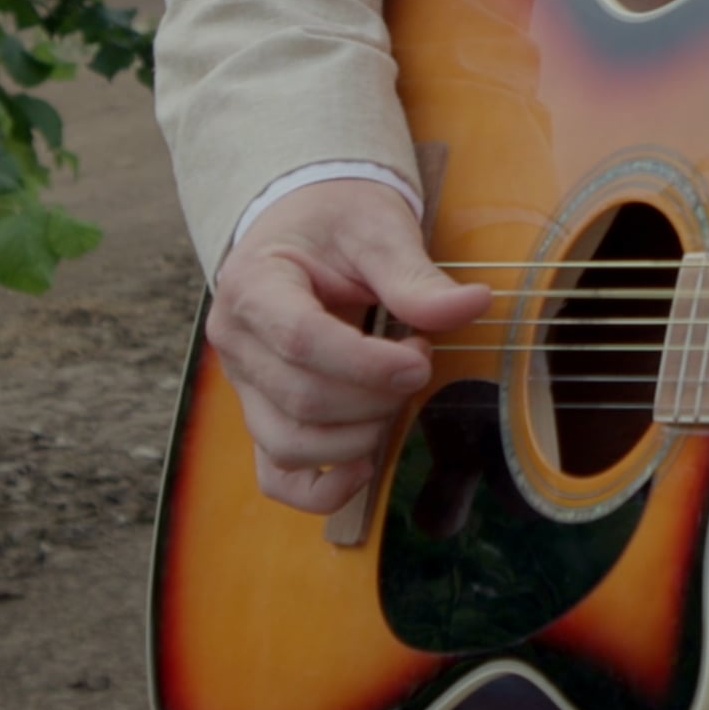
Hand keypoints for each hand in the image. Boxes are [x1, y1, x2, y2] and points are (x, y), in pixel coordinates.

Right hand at [205, 179, 491, 514]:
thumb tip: (473, 306)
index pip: (301, 341)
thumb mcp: (379, 230)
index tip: (421, 359)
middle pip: (301, 399)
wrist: (305, 221)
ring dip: (359, 436)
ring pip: (289, 444)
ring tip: (396, 394)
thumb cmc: (339, 220)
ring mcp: (243, 385)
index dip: (367, 363)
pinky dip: (322, 488)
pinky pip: (277, 475)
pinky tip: (367, 463)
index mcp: (253, 285)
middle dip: (376, 396)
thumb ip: (416, 277)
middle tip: (420, 361)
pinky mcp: (262, 414)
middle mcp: (235, 342)